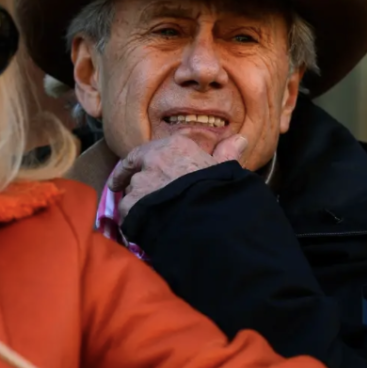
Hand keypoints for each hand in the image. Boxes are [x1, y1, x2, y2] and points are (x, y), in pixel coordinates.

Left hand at [107, 134, 247, 220]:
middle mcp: (153, 160)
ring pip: (131, 193)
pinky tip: (143, 228)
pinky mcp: (131, 205)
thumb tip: (240, 139)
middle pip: (137, 173)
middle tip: (138, 197)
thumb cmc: (218, 191)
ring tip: (149, 216)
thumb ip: (226, 154)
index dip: (136, 162)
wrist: (207, 217)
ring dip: (136, 203)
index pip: (146, 151)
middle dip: (138, 185)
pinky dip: (132, 220)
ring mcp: (140, 183)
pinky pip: (126, 212)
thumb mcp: (224, 170)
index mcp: (174, 147)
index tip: (129, 168)